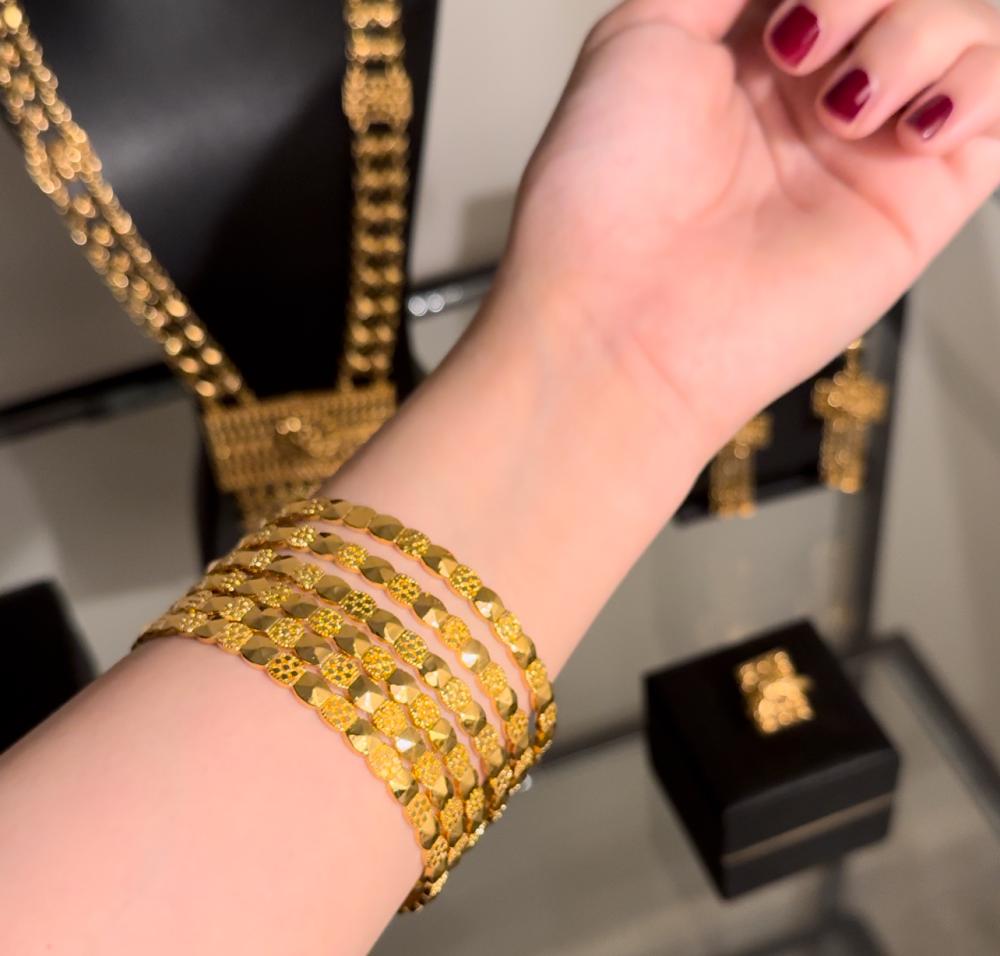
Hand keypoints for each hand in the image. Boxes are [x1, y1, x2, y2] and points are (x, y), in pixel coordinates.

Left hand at [496, 0, 999, 451]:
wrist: (620, 315)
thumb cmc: (604, 198)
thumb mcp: (641, 35)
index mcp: (750, 52)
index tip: (780, 13)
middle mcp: (814, 96)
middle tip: (799, 42)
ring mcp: (869, 145)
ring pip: (965, 27)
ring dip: (916, 30)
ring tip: (843, 102)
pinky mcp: (919, 201)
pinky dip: (980, 83)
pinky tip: (911, 123)